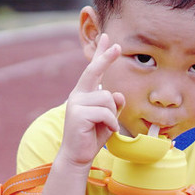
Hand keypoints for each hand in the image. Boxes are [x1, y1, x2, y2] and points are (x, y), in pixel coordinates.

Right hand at [59, 34, 125, 167]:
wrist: (78, 156)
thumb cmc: (93, 136)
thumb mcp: (108, 118)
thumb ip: (114, 105)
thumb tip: (118, 94)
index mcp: (84, 94)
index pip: (94, 71)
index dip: (101, 55)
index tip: (108, 38)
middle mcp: (78, 95)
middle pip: (93, 71)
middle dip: (105, 57)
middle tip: (118, 45)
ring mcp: (76, 103)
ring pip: (108, 98)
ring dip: (113, 114)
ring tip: (105, 126)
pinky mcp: (78, 114)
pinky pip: (106, 112)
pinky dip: (111, 122)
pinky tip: (106, 130)